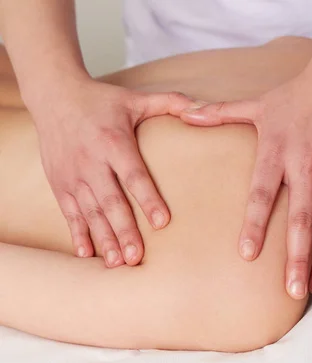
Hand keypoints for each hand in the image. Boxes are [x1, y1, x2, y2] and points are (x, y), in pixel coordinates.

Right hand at [27, 78, 194, 266]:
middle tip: (137, 257)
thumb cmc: (103, 100)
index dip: (148, 199)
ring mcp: (73, 174)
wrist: (54, 95)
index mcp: (114, 142)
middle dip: (124, 231)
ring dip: (103, 238)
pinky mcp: (59, 183)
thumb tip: (202, 108)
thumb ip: (171, 102)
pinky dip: (77, 233)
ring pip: (90, 212)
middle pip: (111, 201)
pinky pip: (69, 212)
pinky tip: (87, 254)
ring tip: (117, 263)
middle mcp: (92, 161)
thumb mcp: (136, 98)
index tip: (162, 223)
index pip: (134, 175)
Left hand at [181, 65, 311, 298]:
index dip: (254, 224)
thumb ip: (220, 113)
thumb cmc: (297, 94)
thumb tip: (184, 114)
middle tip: (291, 290)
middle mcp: (305, 164)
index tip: (246, 255)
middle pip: (299, 217)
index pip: (261, 193)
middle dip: (297, 256)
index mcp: (276, 151)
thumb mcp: (258, 104)